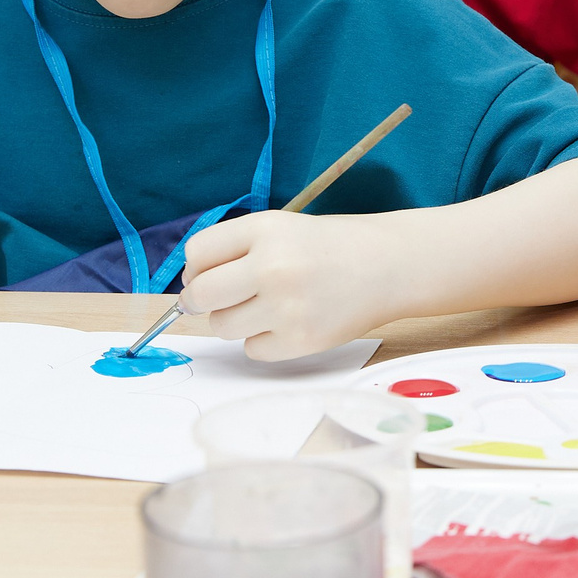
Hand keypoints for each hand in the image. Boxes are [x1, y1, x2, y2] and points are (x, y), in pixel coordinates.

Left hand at [180, 212, 388, 360]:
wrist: (388, 265)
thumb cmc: (328, 247)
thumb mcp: (280, 228)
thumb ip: (233, 250)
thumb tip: (189, 291)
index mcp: (265, 230)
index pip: (197, 254)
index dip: (196, 268)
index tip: (207, 275)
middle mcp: (272, 266)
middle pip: (200, 296)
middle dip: (201, 301)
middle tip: (222, 299)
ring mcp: (286, 307)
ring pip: (221, 327)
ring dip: (234, 320)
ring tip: (266, 306)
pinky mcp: (300, 340)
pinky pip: (252, 349)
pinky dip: (263, 340)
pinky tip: (288, 322)